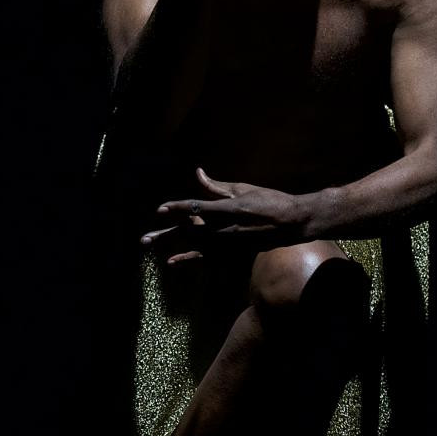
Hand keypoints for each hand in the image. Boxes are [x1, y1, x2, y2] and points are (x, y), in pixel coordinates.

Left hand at [140, 166, 307, 262]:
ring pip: (193, 246)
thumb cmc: (270, 200)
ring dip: (170, 246)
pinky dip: (187, 259)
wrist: (292, 223)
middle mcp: (224, 229)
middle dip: (165, 234)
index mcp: (227, 208)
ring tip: (150, 246)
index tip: (160, 210)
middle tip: (144, 239)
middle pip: (188, 231)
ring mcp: (228, 244)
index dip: (176, 208)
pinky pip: (206, 258)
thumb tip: (197, 173)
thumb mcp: (242, 189)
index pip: (195, 208)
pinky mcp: (233, 253)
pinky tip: (171, 262)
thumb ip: (217, 185)